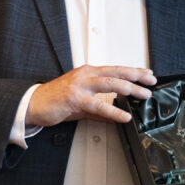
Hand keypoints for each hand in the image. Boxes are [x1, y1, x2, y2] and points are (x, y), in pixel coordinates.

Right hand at [25, 65, 155, 126]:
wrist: (33, 104)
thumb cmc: (55, 100)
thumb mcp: (82, 103)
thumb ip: (100, 109)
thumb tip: (117, 115)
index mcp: (88, 72)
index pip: (115, 69)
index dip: (133, 70)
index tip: (148, 73)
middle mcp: (86, 75)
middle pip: (117, 72)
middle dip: (137, 76)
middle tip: (151, 81)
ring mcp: (80, 85)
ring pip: (111, 84)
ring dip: (130, 89)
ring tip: (143, 95)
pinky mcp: (75, 98)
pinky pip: (99, 105)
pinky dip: (114, 111)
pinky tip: (124, 115)